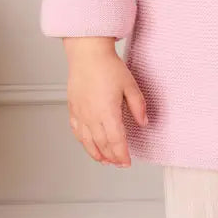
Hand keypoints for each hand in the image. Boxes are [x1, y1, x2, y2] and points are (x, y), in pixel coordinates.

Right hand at [63, 37, 147, 166]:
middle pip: (102, 144)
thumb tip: (144, 122)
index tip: (127, 162)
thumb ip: (138, 106)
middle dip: (112, 157)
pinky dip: (83, 142)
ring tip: (105, 161)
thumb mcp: (130, 85)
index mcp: (107, 112)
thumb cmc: (107, 66)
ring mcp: (81, 113)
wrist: (87, 54)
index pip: (116, 141)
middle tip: (119, 164)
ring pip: (87, 141)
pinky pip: (77, 131)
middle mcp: (92, 116)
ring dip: (97, 154)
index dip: (122, 154)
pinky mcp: (73, 108)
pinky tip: (88, 145)